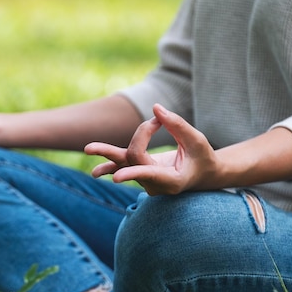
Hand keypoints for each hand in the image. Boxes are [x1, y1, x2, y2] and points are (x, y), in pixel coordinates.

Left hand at [84, 104, 216, 194]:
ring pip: (122, 165)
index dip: (133, 172)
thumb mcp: (196, 140)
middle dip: (138, 137)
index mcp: (172, 180)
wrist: (202, 173)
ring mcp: (145, 180)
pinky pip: (122, 166)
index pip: (148, 172)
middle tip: (90, 147)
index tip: (116, 177)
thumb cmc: (202, 156)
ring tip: (88, 156)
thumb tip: (155, 108)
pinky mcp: (139, 172)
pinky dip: (109, 165)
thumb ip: (177, 125)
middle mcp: (155, 183)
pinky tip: (96, 172)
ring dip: (105, 160)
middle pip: (132, 161)